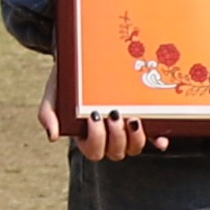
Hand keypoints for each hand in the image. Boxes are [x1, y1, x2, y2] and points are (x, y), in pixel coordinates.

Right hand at [38, 41, 156, 159]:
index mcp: (85, 135)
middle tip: (114, 114)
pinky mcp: (141, 120)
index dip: (97, 140)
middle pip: (116, 153)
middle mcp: (107, 137)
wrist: (85, 57)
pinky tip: (161, 139)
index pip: (93, 151)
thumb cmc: (68, 79)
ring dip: (135, 139)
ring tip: (133, 119)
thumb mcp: (54, 93)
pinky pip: (152, 138)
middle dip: (117, 137)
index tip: (94, 116)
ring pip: (134, 149)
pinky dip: (157, 141)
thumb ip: (48, 114)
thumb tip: (52, 137)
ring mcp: (125, 130)